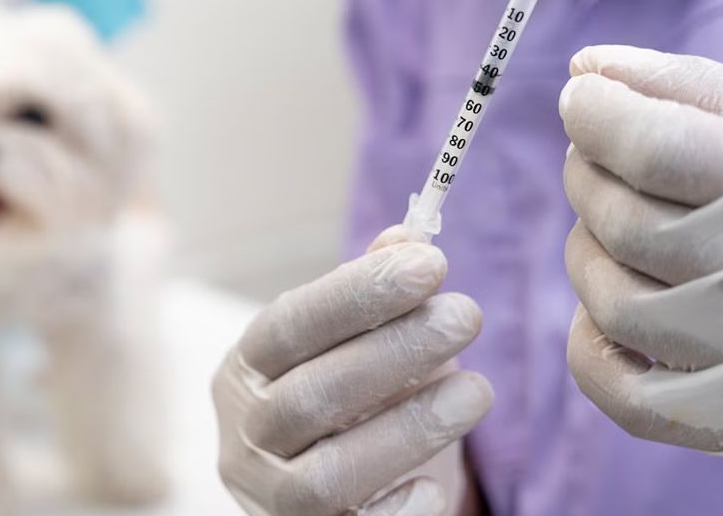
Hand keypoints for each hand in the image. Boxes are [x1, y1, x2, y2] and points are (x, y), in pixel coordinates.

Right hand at [212, 226, 491, 515]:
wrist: (326, 497)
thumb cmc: (343, 403)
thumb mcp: (352, 345)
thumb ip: (372, 294)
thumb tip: (408, 235)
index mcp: (244, 370)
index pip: (288, 325)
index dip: (357, 294)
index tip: (432, 264)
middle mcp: (243, 435)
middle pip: (310, 395)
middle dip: (395, 351)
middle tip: (467, 315)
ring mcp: (267, 498)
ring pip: (327, 474)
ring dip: (409, 427)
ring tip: (478, 390)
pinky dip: (393, 512)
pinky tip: (436, 486)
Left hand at [560, 45, 722, 458]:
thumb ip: (686, 88)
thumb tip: (585, 66)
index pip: (653, 147)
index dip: (597, 113)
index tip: (583, 98)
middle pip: (623, 221)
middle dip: (588, 175)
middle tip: (598, 158)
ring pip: (610, 300)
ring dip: (588, 251)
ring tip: (615, 225)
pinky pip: (619, 392)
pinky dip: (589, 345)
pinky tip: (606, 309)